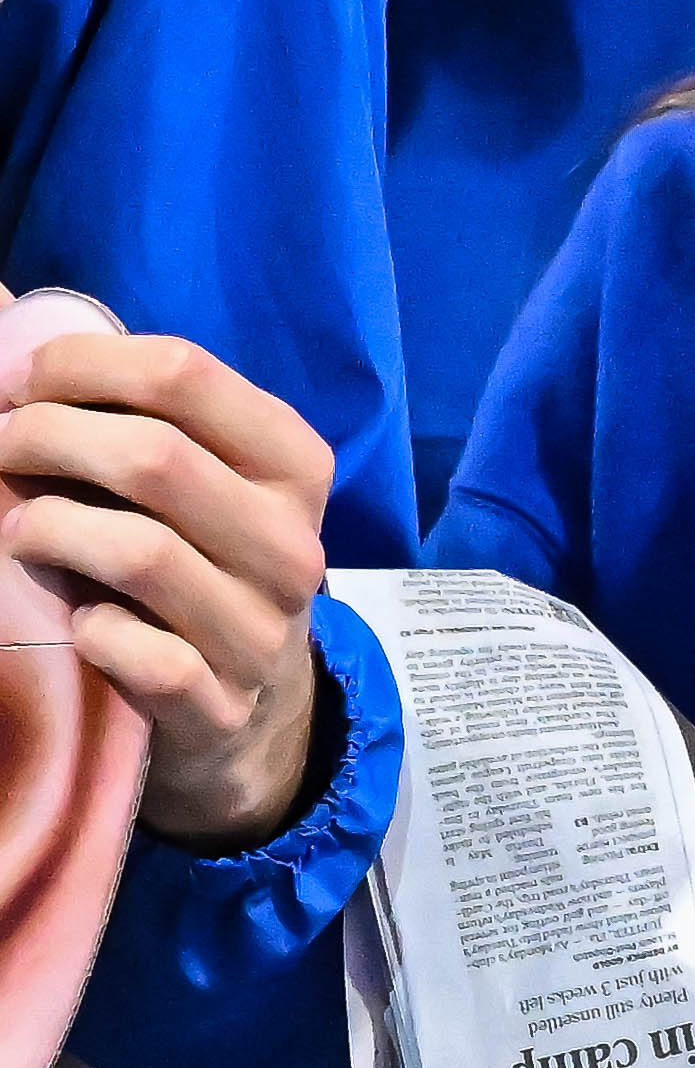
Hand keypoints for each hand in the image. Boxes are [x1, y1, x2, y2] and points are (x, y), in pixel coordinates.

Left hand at [0, 324, 337, 849]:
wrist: (248, 694)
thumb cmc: (191, 550)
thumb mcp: (189, 467)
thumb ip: (115, 396)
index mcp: (294, 463)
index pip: (183, 373)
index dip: (77, 366)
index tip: (22, 385)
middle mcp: (293, 542)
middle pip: (152, 456)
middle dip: (41, 440)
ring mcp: (262, 627)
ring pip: (138, 551)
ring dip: (46, 530)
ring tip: (20, 531)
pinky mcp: (221, 702)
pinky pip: (136, 653)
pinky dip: (88, 630)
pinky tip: (79, 621)